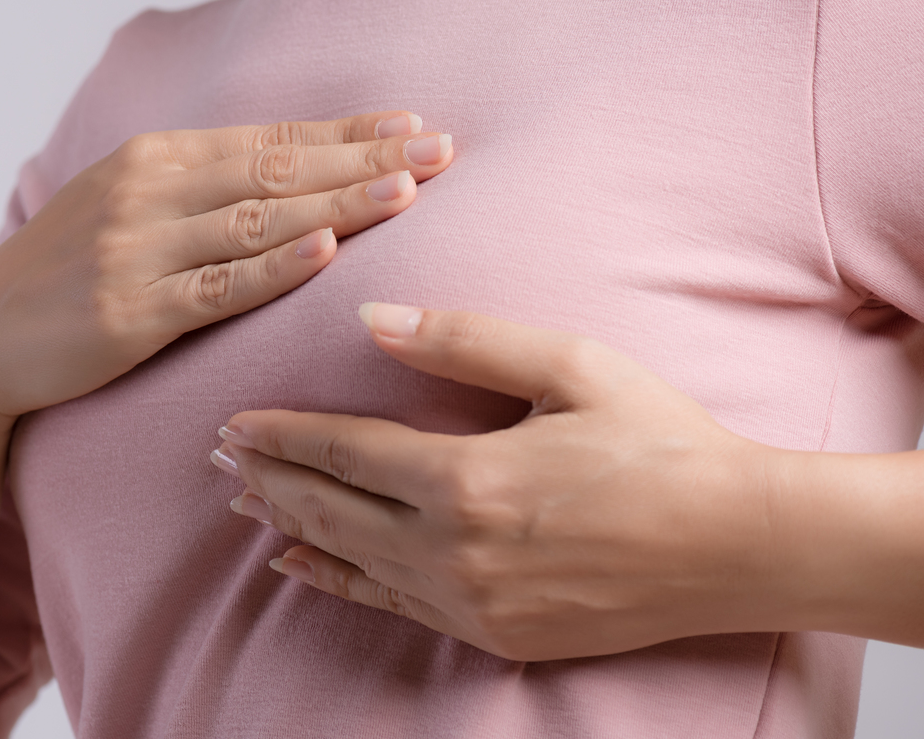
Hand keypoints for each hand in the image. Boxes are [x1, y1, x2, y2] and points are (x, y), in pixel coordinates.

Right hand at [0, 114, 452, 423]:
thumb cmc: (67, 273)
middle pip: (276, 170)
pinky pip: (216, 288)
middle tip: (440, 150)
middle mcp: (149, 192)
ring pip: (257, 222)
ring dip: (337, 205)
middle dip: (364, 160)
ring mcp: (138, 251)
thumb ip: (200, 186)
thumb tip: (292, 172)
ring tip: (407, 191)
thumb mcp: (126, 206)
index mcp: (155, 158)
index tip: (413, 126)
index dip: (346, 133)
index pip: (271, 138)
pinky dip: (273, 269)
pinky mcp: (128, 313)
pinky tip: (324, 252)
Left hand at [214, 304, 789, 660]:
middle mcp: (452, 550)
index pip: (343, 451)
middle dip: (267, 478)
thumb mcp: (568, 366)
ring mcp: (470, 602)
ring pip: (349, 558)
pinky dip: (335, 580)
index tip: (230, 422)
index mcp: (466, 478)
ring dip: (290, 524)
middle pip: (330, 506)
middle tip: (216, 458)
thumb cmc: (659, 442)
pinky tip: (298, 564)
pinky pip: (390, 604)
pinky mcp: (493, 634)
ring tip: (242, 502)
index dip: (280, 435)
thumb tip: (371, 318)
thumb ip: (462, 340)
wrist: (736, 545)